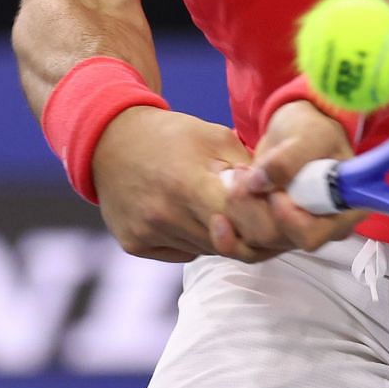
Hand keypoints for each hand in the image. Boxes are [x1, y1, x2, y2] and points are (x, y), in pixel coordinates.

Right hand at [91, 106, 284, 263]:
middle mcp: (165, 215)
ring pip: (206, 250)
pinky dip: (192, 239)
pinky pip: (181, 252)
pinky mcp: (134, 244)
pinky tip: (188, 214)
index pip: (243, 223)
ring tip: (220, 208)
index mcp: (189, 184)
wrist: (109, 137)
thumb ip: (248, 170)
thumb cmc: (170, 134)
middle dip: (249, 232)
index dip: (265, 221)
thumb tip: (279, 197)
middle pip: (227, 244)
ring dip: (222, 236)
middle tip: (258, 216)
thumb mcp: (214, 137)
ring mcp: (147, 233)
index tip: (274, 210)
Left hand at [229, 100, 367, 251]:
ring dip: (240, 210)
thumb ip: (288, 159)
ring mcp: (293, 233)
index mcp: (342, 211)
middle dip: (255, 208)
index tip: (274, 190)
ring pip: (259, 242)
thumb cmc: (312, 130)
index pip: (312, 234)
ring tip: (240, 175)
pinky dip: (229, 235)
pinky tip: (219, 220)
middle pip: (281, 240)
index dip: (287, 217)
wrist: (295, 132)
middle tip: (245, 173)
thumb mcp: (307, 136)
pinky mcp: (270, 230)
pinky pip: (246, 247)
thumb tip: (259, 183)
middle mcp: (320, 229)